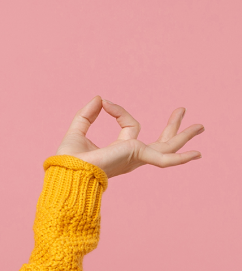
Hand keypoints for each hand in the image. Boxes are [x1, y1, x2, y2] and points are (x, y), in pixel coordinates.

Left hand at [56, 96, 203, 178]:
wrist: (68, 171)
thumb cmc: (69, 159)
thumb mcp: (78, 130)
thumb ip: (88, 114)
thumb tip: (99, 98)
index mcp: (120, 151)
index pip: (129, 125)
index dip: (118, 111)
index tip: (104, 102)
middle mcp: (132, 156)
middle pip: (159, 141)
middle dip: (172, 127)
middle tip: (182, 110)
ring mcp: (137, 157)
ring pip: (167, 146)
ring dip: (183, 135)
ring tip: (200, 126)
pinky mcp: (138, 156)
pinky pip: (165, 158)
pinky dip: (181, 157)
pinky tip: (197, 154)